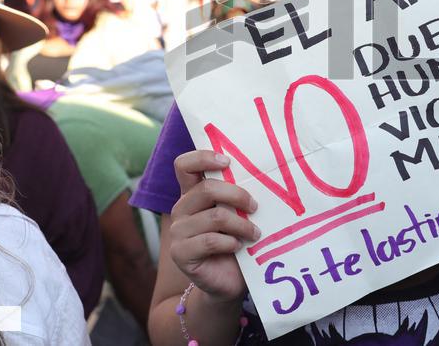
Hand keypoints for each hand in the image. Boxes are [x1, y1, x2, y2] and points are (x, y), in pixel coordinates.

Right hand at [170, 150, 258, 302]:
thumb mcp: (238, 213)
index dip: (203, 158)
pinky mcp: (180, 253)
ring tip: (254, 234)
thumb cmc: (237, 241)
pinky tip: (238, 247)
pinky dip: (230, 242)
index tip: (228, 162)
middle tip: (255, 207)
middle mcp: (181, 209)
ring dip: (241, 225)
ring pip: (214, 216)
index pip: (184, 165)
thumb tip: (261, 173)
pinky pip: (209, 241)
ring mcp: (178, 231)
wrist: (229, 281)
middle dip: (237, 195)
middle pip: (206, 189)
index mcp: (193, 193)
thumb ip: (237, 195)